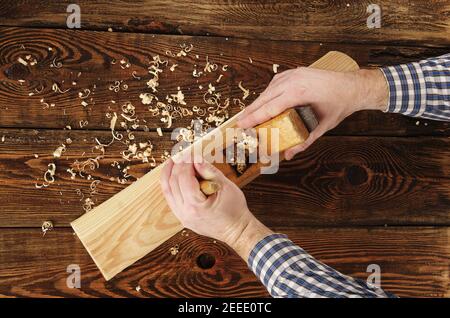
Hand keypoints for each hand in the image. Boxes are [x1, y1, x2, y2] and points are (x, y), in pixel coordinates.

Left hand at [160, 158, 271, 259]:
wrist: (237, 231)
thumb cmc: (235, 211)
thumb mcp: (225, 186)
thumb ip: (209, 171)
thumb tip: (197, 159)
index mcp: (196, 206)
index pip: (184, 178)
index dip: (186, 163)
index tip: (190, 153)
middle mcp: (185, 213)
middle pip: (173, 183)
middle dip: (176, 166)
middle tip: (182, 154)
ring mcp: (182, 217)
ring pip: (167, 191)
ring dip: (169, 174)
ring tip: (173, 162)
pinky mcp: (182, 218)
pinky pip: (171, 199)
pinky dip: (171, 185)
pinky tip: (174, 176)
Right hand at [237, 68, 387, 158]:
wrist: (352, 86)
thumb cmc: (339, 105)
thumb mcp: (322, 127)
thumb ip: (303, 141)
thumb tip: (287, 154)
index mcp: (298, 93)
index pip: (268, 108)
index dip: (252, 118)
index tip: (241, 125)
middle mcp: (292, 81)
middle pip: (263, 98)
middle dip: (250, 112)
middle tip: (239, 124)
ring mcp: (292, 74)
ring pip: (267, 90)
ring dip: (258, 103)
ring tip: (249, 116)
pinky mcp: (294, 72)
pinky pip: (274, 84)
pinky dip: (267, 94)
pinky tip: (263, 103)